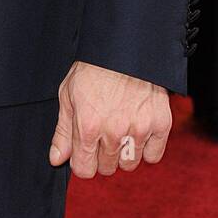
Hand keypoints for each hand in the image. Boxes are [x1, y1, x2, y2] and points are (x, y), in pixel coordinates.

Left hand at [49, 61, 171, 176]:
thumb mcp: (68, 95)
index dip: (83, 162)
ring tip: (120, 130)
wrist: (124, 48)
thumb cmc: (93, 69)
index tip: (85, 151)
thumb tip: (57, 159)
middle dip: (102, 156)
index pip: (84, 170)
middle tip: (103, 134)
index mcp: (88, 126)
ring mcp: (139, 129)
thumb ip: (63, 131)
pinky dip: (146, 149)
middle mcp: (114, 132)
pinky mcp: (160, 124)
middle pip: (107, 168)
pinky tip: (138, 132)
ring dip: (123, 153)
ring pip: (129, 165)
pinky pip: (153, 156)